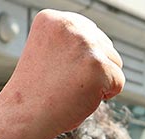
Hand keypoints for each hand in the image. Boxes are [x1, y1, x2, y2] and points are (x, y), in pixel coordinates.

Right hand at [0, 10, 123, 138]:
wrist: (25, 114)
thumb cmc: (37, 89)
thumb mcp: (50, 51)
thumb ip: (74, 41)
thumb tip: (104, 44)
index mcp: (54, 18)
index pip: (90, 32)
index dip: (82, 58)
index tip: (61, 69)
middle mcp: (70, 26)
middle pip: (105, 46)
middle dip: (92, 68)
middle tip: (66, 81)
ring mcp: (85, 45)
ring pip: (115, 63)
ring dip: (100, 80)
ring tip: (72, 88)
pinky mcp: (98, 67)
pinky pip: (119, 82)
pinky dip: (105, 95)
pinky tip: (81, 97)